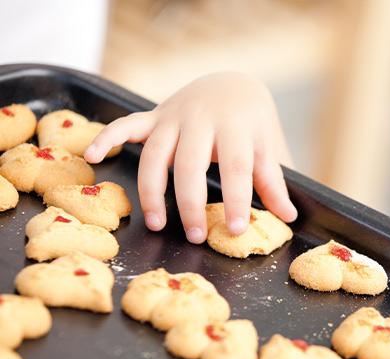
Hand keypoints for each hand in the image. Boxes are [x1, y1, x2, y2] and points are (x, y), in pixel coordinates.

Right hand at [84, 72, 297, 243]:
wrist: (233, 84)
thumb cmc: (253, 125)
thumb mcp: (267, 148)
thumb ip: (274, 181)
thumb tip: (289, 216)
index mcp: (237, 127)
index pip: (238, 167)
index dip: (238, 199)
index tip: (237, 229)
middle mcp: (202, 120)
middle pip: (191, 164)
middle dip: (191, 203)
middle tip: (197, 236)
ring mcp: (174, 117)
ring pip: (155, 153)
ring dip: (152, 189)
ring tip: (156, 223)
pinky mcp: (153, 116)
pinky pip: (125, 124)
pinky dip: (106, 136)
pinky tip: (93, 155)